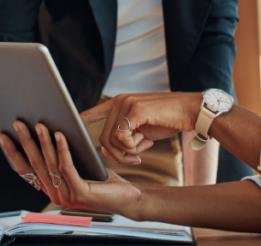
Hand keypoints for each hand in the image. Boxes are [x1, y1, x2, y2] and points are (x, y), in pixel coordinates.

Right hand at [0, 122, 142, 217]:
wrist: (128, 198)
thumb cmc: (102, 180)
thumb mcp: (78, 166)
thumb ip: (61, 158)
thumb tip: (47, 130)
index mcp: (51, 188)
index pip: (26, 170)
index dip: (13, 153)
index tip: (4, 136)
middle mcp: (55, 194)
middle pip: (35, 164)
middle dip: (24, 141)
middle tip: (17, 123)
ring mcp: (66, 195)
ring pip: (50, 163)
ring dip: (42, 141)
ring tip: (39, 123)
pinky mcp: (80, 193)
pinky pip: (67, 166)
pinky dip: (62, 148)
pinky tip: (60, 134)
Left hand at [81, 92, 201, 164]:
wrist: (191, 111)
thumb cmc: (168, 121)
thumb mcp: (142, 131)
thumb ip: (124, 138)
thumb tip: (103, 149)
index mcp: (120, 103)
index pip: (92, 112)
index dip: (80, 122)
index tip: (69, 130)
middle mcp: (120, 101)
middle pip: (103, 136)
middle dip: (115, 154)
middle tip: (133, 159)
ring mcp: (127, 103)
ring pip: (111, 139)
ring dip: (125, 152)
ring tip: (140, 152)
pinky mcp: (135, 110)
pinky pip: (123, 137)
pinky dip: (132, 147)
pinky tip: (145, 146)